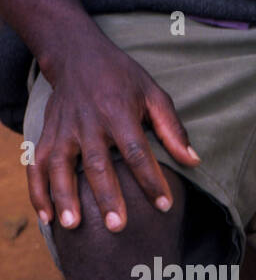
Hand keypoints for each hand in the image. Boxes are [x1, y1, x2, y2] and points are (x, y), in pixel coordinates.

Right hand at [29, 25, 198, 232]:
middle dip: (106, 195)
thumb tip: (194, 161)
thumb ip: (172, 128)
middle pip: (97, 163)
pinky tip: (46, 217)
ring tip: (72, 225)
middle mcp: (89, 123)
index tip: (163, 205)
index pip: (137, 151)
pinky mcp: (47, 133)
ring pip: (61, 166)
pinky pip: (37, 164)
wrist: (75, 53)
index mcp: (119, 112)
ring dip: (64, 196)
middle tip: (116, 226)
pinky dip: (38, 191)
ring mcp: (64, 129)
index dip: (151, 178)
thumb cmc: (121, 78)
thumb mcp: (153, 93)